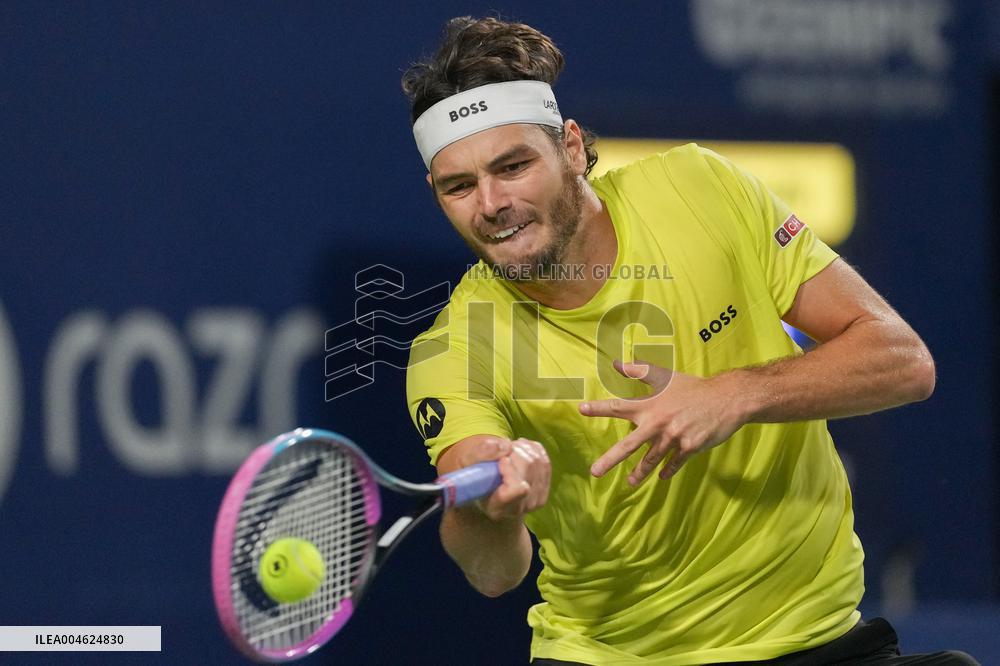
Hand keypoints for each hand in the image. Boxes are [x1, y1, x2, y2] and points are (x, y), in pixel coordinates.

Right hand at [451, 436, 549, 521]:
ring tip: (509, 453)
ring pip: (536, 461)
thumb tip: (506, 446)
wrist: (488, 491)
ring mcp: (534, 502)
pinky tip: (520, 452)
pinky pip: (544, 460)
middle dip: (514, 452)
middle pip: (527, 468)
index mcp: (495, 507)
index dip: (511, 470)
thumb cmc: (475, 478)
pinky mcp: (543, 492)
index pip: (515, 489)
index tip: (501, 461)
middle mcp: (517, 509)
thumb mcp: (468, 464)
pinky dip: (532, 450)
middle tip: (502, 453)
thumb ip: (482, 454)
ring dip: (522, 449)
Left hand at [580, 360, 745, 485]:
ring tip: (630, 482)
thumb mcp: (666, 376)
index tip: (581, 409)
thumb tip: (618, 364)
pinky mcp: (691, 447)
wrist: (728, 398)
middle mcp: (659, 422)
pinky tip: (661, 476)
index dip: (599, 407)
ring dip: (640, 472)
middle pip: (629, 444)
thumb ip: (640, 371)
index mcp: (651, 405)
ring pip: (651, 458)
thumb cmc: (693, 387)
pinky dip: (668, 469)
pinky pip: (675, 463)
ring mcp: (675, 437)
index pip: (619, 406)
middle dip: (611, 459)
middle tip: (594, 472)